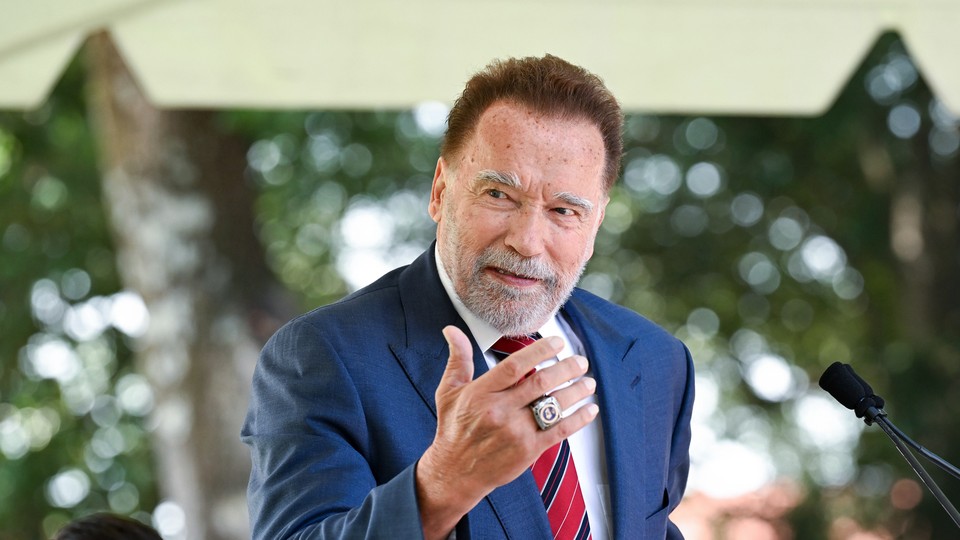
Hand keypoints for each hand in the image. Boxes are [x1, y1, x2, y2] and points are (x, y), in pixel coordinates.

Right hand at [415, 325, 598, 538]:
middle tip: (580, 362)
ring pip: (553, 406)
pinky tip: (589, 410)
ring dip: (576, 392)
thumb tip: (452, 331)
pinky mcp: (528, 450)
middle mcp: (500, 411)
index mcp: (482, 393)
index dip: (539, 351)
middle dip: (566, 369)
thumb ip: (458, 359)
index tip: (557, 343)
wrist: (455, 472)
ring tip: (588, 382)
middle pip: (540, 383)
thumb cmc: (453, 430)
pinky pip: (559, 431)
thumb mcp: (449, 391)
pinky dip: (578, 419)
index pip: (515, 366)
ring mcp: (516, 431)